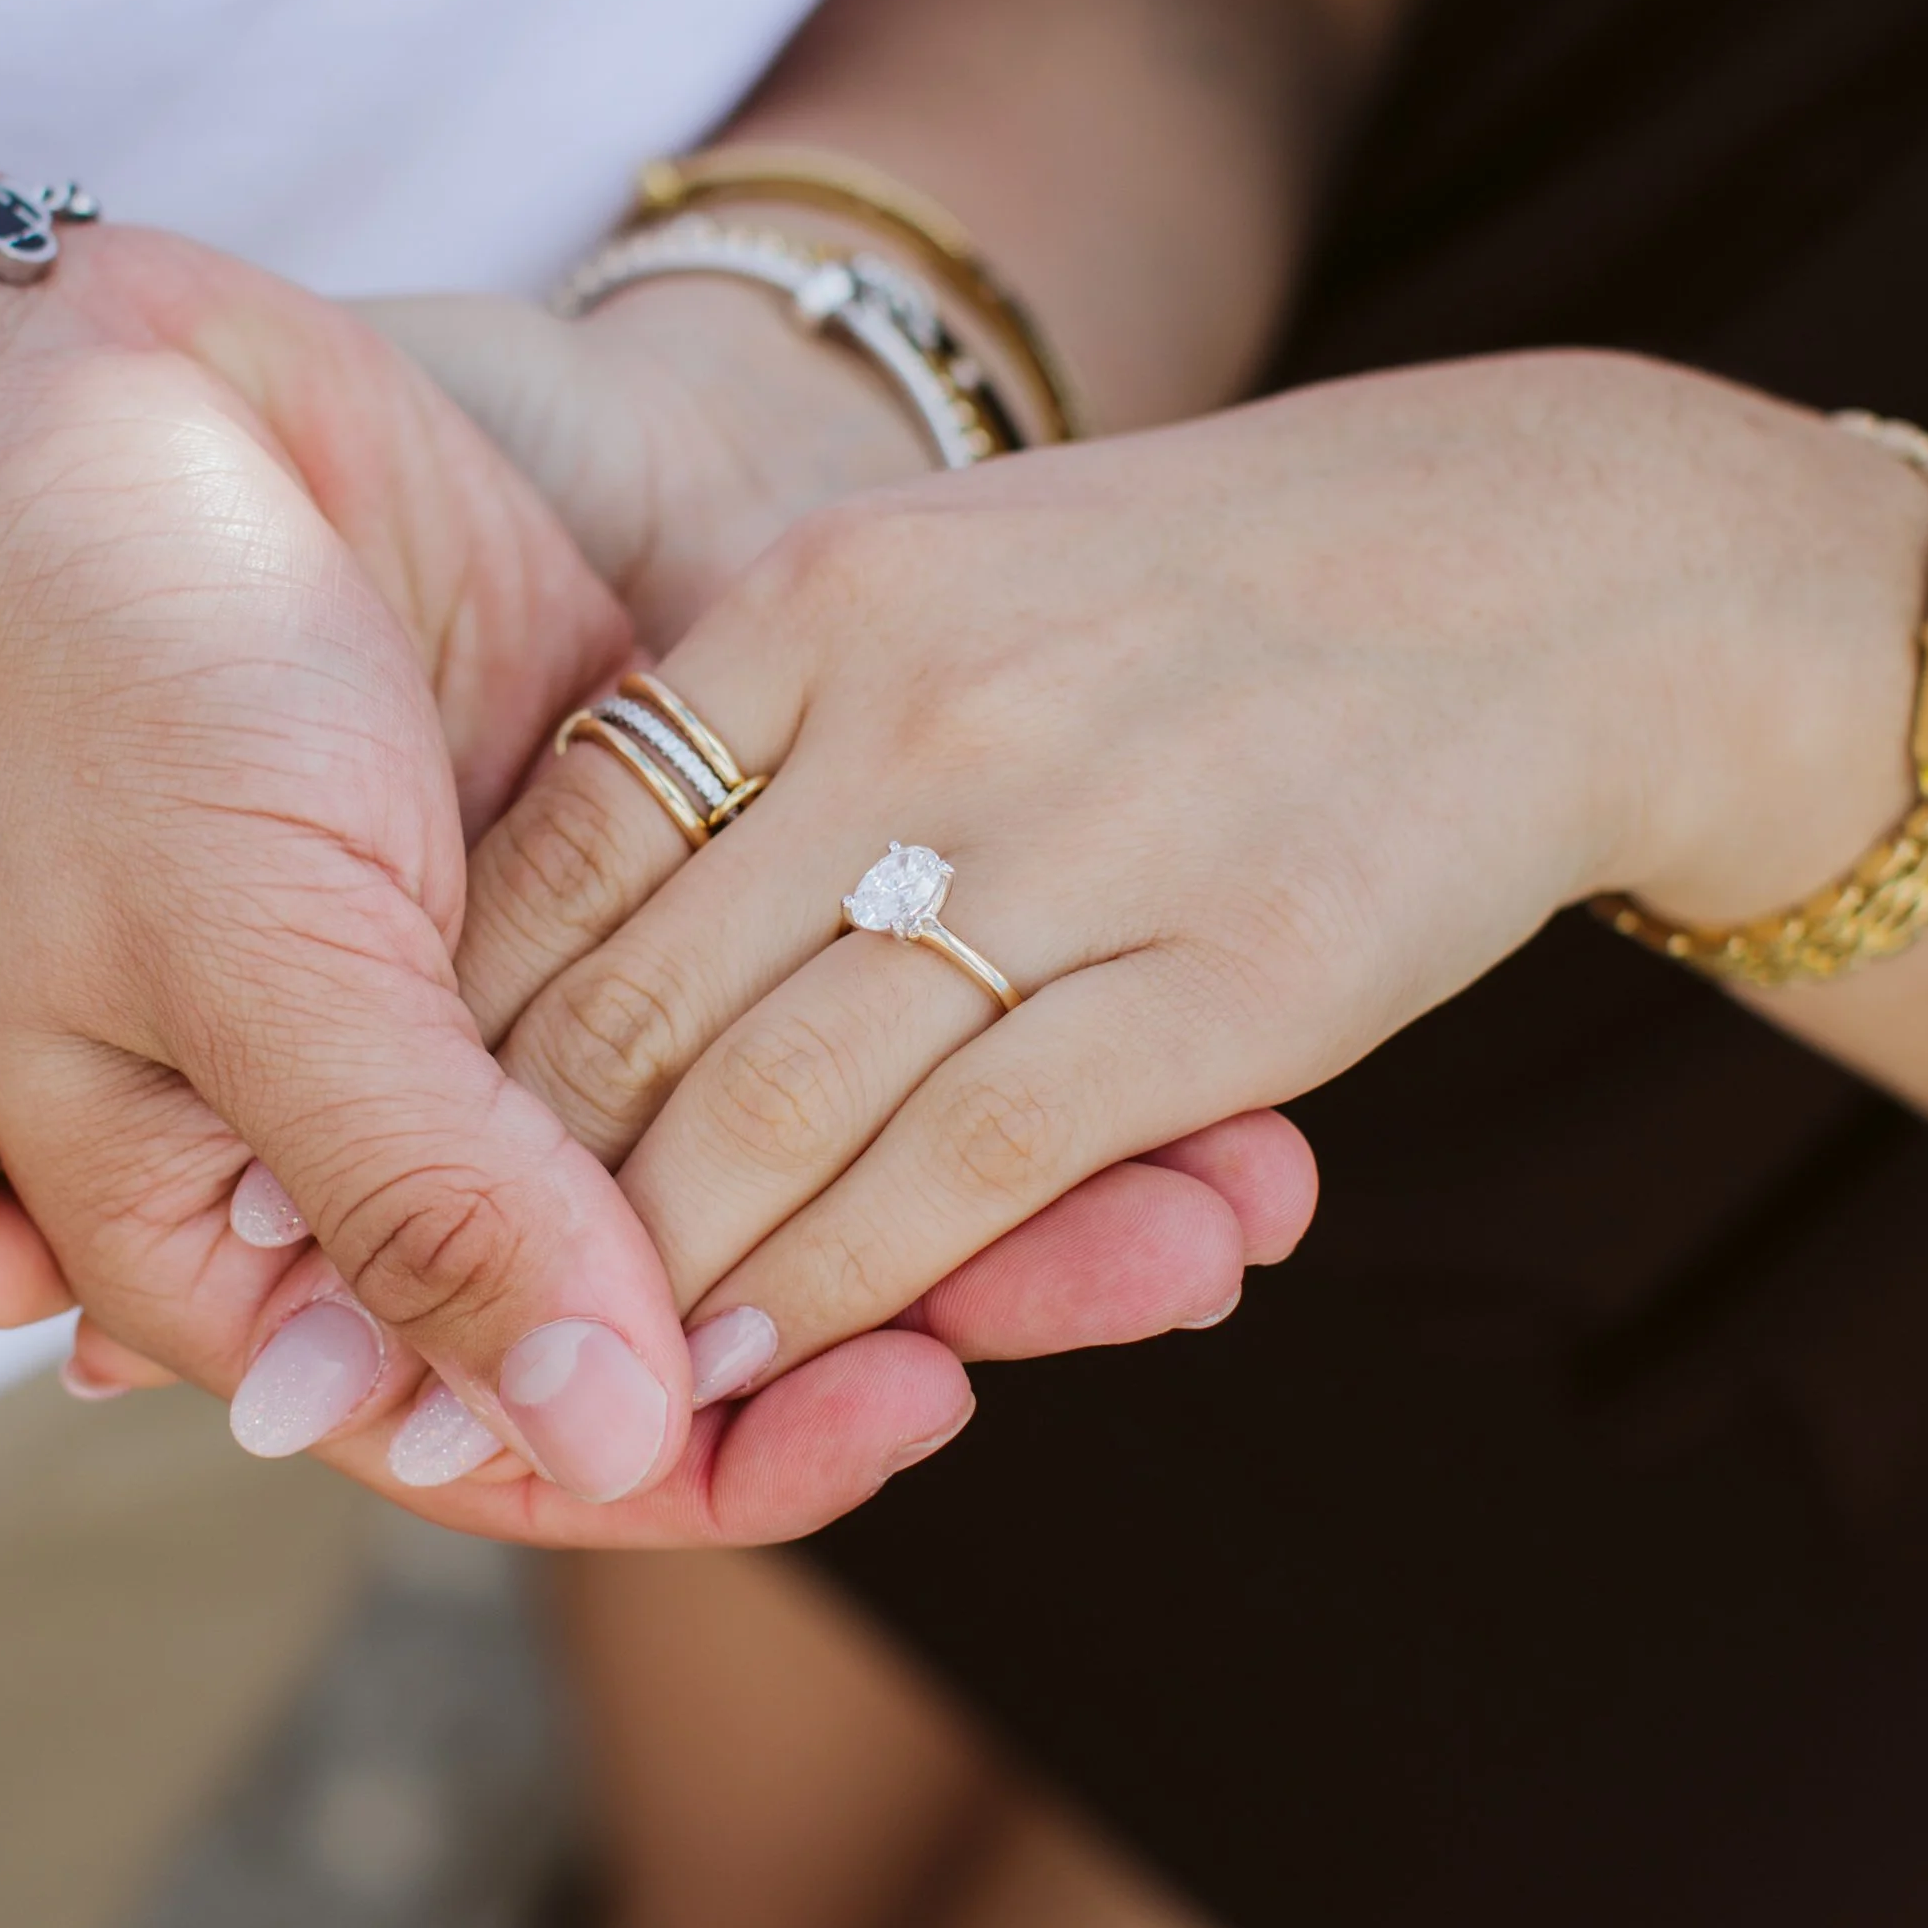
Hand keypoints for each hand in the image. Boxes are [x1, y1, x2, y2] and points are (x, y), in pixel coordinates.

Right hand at [0, 275, 1317, 1537]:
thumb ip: (422, 1200)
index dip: (755, 1437)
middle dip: (971, 1279)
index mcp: (289, 1237)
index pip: (559, 1425)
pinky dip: (961, 971)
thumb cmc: (79, 678)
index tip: (941, 1388)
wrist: (49, 393)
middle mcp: (430, 1144)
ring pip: (804, 1133)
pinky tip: (1152, 987)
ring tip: (1251, 1156)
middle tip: (1212, 1242)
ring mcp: (539, 995)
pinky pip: (814, 956)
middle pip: (734, 1293)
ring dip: (1015, 1143)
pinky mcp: (629, 838)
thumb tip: (625, 1433)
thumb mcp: (240, 951)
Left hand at [448, 351, 1927, 1371]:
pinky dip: (847, 1282)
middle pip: (636, 998)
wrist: (1533, 570)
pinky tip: (767, 1357)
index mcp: (819, 596)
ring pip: (780, 1107)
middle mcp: (920, 705)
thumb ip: (759, 713)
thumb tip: (553, 897)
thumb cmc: (1193, 597)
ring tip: (583, 1357)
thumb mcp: (939, 571)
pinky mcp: (1227, 973)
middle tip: (435, 1304)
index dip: (448, 1031)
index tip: (393, 1150)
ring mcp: (1075, 839)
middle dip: (514, 1184)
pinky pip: (972, 1165)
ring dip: (654, 1269)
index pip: (557, 850)